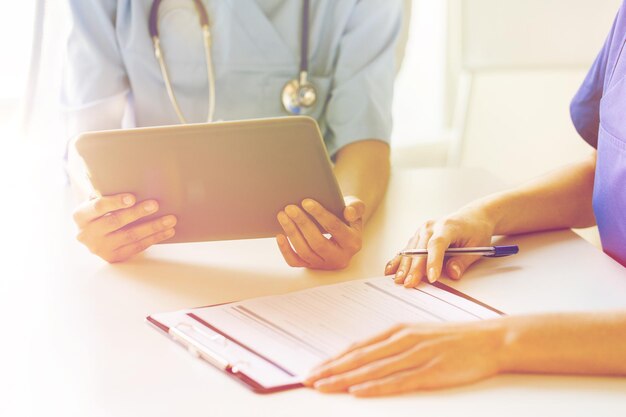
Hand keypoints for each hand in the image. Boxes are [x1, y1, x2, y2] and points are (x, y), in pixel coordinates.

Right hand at [73, 193, 176, 262]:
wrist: (92, 234)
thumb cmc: (100, 211)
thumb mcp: (96, 200)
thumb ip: (106, 192)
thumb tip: (131, 179)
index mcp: (80, 215)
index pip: (98, 207)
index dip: (115, 202)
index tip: (132, 197)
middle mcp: (86, 234)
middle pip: (115, 222)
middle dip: (137, 213)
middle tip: (155, 204)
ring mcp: (100, 248)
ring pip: (130, 236)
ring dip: (153, 227)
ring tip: (170, 219)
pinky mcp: (113, 257)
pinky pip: (137, 247)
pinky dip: (154, 238)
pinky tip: (167, 231)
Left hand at [275, 196, 364, 269]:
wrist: (342, 232)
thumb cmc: (346, 217)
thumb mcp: (356, 209)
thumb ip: (356, 207)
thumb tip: (348, 212)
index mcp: (353, 242)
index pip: (335, 228)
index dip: (320, 214)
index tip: (306, 202)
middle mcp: (340, 257)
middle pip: (318, 242)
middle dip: (302, 223)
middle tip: (290, 208)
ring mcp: (324, 264)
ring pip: (305, 252)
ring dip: (292, 233)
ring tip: (282, 215)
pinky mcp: (311, 267)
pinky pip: (295, 262)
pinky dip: (285, 250)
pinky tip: (279, 235)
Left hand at [304, 320, 506, 396]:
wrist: (490, 340)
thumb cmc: (454, 339)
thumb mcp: (419, 335)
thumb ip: (394, 344)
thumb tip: (368, 356)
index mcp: (398, 331)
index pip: (357, 347)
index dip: (334, 359)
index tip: (315, 369)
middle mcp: (402, 341)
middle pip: (359, 357)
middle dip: (331, 370)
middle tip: (308, 379)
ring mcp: (416, 355)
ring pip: (372, 369)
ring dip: (344, 379)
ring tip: (324, 387)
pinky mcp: (430, 371)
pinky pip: (397, 381)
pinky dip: (375, 386)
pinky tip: (359, 391)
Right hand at [385, 205, 494, 286]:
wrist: (473, 217)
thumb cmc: (476, 230)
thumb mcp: (478, 246)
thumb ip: (463, 261)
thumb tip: (452, 273)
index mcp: (448, 226)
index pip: (437, 244)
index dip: (433, 261)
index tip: (431, 277)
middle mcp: (431, 226)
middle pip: (419, 248)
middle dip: (414, 268)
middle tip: (410, 283)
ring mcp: (422, 230)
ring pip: (410, 250)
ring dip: (404, 266)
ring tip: (399, 280)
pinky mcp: (418, 236)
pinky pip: (407, 249)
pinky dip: (399, 260)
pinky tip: (391, 270)